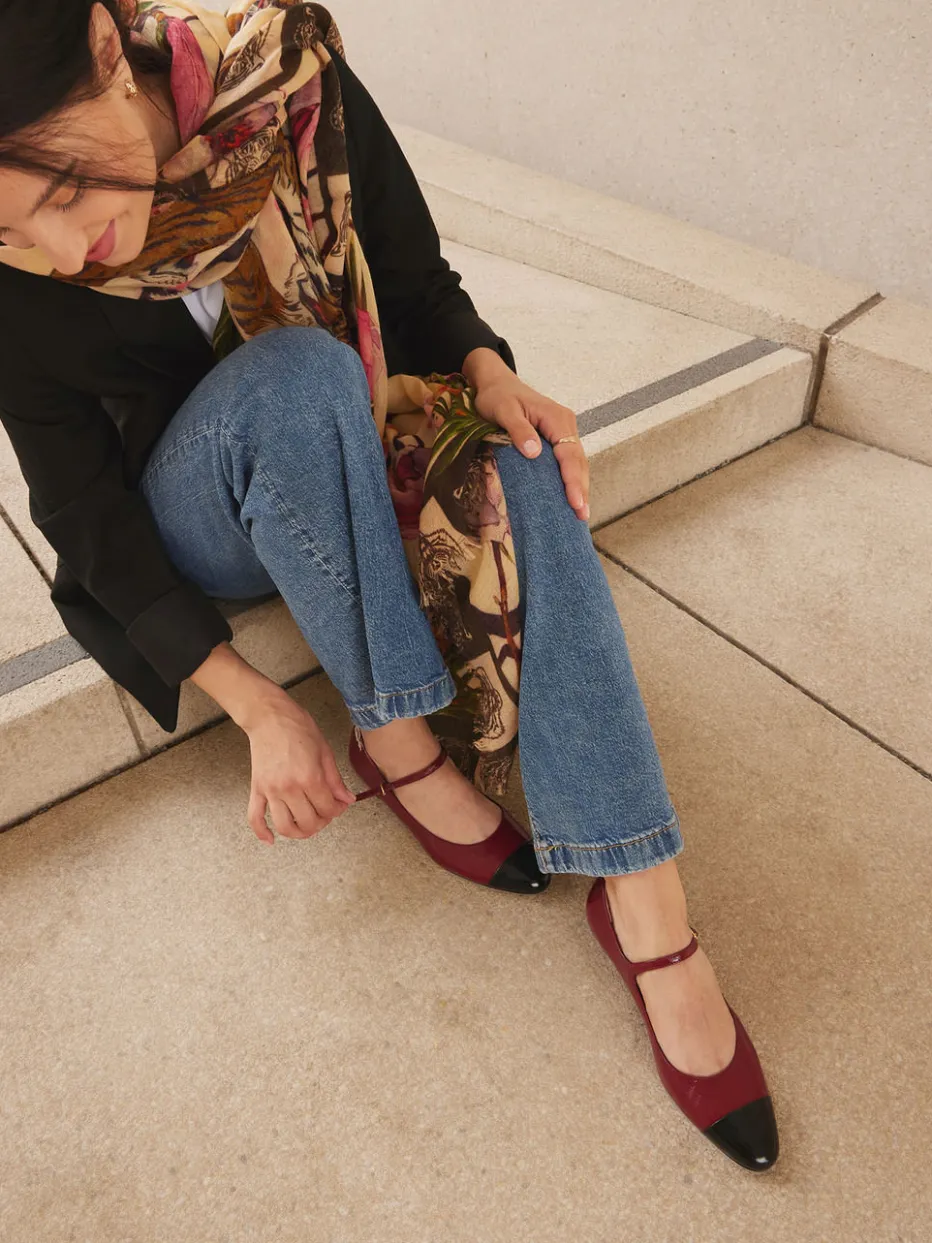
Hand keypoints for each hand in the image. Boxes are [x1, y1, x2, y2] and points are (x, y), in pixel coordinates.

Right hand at [241, 690, 356, 844]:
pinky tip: (271, 840)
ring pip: (284, 826)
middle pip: (309, 821)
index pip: (328, 809)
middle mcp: (290, 788)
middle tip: (326, 814)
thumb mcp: (325, 751)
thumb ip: (335, 779)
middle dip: (322, 822)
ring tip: (306, 826)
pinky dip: (262, 833)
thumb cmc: (298, 728)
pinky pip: (255, 818)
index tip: (340, 805)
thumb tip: (346, 800)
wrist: (269, 717)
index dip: (337, 810)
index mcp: (310, 777)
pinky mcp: (257, 789)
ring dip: (298, 833)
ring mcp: (271, 790)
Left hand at [472, 371, 589, 520]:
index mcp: (557, 418)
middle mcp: (565, 425)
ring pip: (576, 463)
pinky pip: (567, 462)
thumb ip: (519, 430)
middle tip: (582, 516)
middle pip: (578, 461)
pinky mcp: (555, 439)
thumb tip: (534, 453)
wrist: (495, 383)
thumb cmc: (497, 395)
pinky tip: (569, 497)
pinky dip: (569, 480)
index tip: (575, 502)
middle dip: (581, 489)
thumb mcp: (504, 410)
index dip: (573, 480)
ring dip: (578, 487)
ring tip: (580, 513)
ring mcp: (562, 433)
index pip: (569, 454)